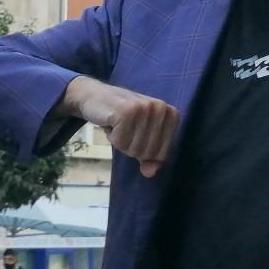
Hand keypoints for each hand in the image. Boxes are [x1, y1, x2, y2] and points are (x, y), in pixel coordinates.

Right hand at [62, 77, 179, 177]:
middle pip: (148, 153)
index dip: (145, 152)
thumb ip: (150, 157)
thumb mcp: (141, 138)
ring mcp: (145, 108)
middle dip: (131, 147)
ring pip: (134, 149)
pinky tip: (111, 121)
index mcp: (172, 115)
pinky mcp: (127, 111)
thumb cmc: (122, 117)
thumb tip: (151, 173)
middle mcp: (162, 109)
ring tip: (119, 124)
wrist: (96, 95)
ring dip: (121, 142)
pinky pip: (121, 142)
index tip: (137, 134)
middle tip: (125, 128)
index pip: (162, 154)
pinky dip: (112, 137)